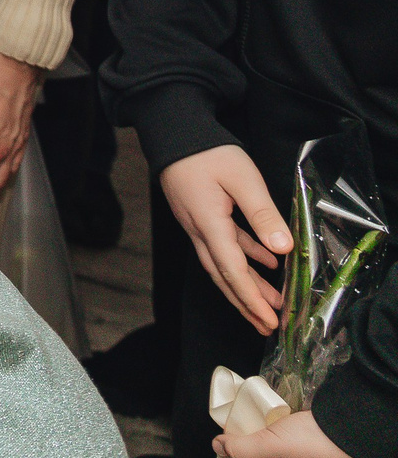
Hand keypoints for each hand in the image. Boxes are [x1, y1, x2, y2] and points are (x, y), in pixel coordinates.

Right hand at [163, 143, 292, 333]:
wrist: (173, 131)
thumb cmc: (206, 151)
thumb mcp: (242, 178)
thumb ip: (262, 214)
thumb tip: (283, 249)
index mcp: (209, 224)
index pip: (231, 270)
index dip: (251, 298)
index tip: (268, 320)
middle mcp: (199, 230)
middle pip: (222, 276)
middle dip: (246, 303)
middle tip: (267, 327)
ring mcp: (197, 223)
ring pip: (222, 264)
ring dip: (247, 285)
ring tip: (272, 303)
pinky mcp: (201, 215)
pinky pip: (223, 245)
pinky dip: (244, 258)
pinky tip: (266, 262)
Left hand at [215, 410, 381, 457]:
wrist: (366, 416)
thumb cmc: (323, 443)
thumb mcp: (276, 447)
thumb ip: (244, 450)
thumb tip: (218, 448)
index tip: (235, 444)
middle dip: (263, 450)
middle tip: (247, 428)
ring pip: (292, 454)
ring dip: (278, 438)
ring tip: (264, 422)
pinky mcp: (339, 451)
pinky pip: (308, 445)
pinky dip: (294, 433)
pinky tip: (283, 419)